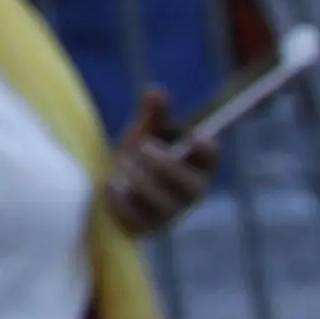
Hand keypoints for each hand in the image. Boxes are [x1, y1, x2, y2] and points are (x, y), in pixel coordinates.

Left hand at [103, 87, 216, 239]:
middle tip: (141, 147)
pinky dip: (120, 199)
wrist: (112, 186)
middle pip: (189, 184)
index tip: (194, 135)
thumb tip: (155, 90)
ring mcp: (169, 214)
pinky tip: (109, 184)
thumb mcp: (144, 133)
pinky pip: (136, 217)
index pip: (210, 159)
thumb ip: (152, 115)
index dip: (207, 149)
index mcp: (195, 166)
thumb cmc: (136, 156)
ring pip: (163, 203)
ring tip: (120, 164)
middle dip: (164, 164)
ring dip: (139, 179)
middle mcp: (189, 193)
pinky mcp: (146, 228)